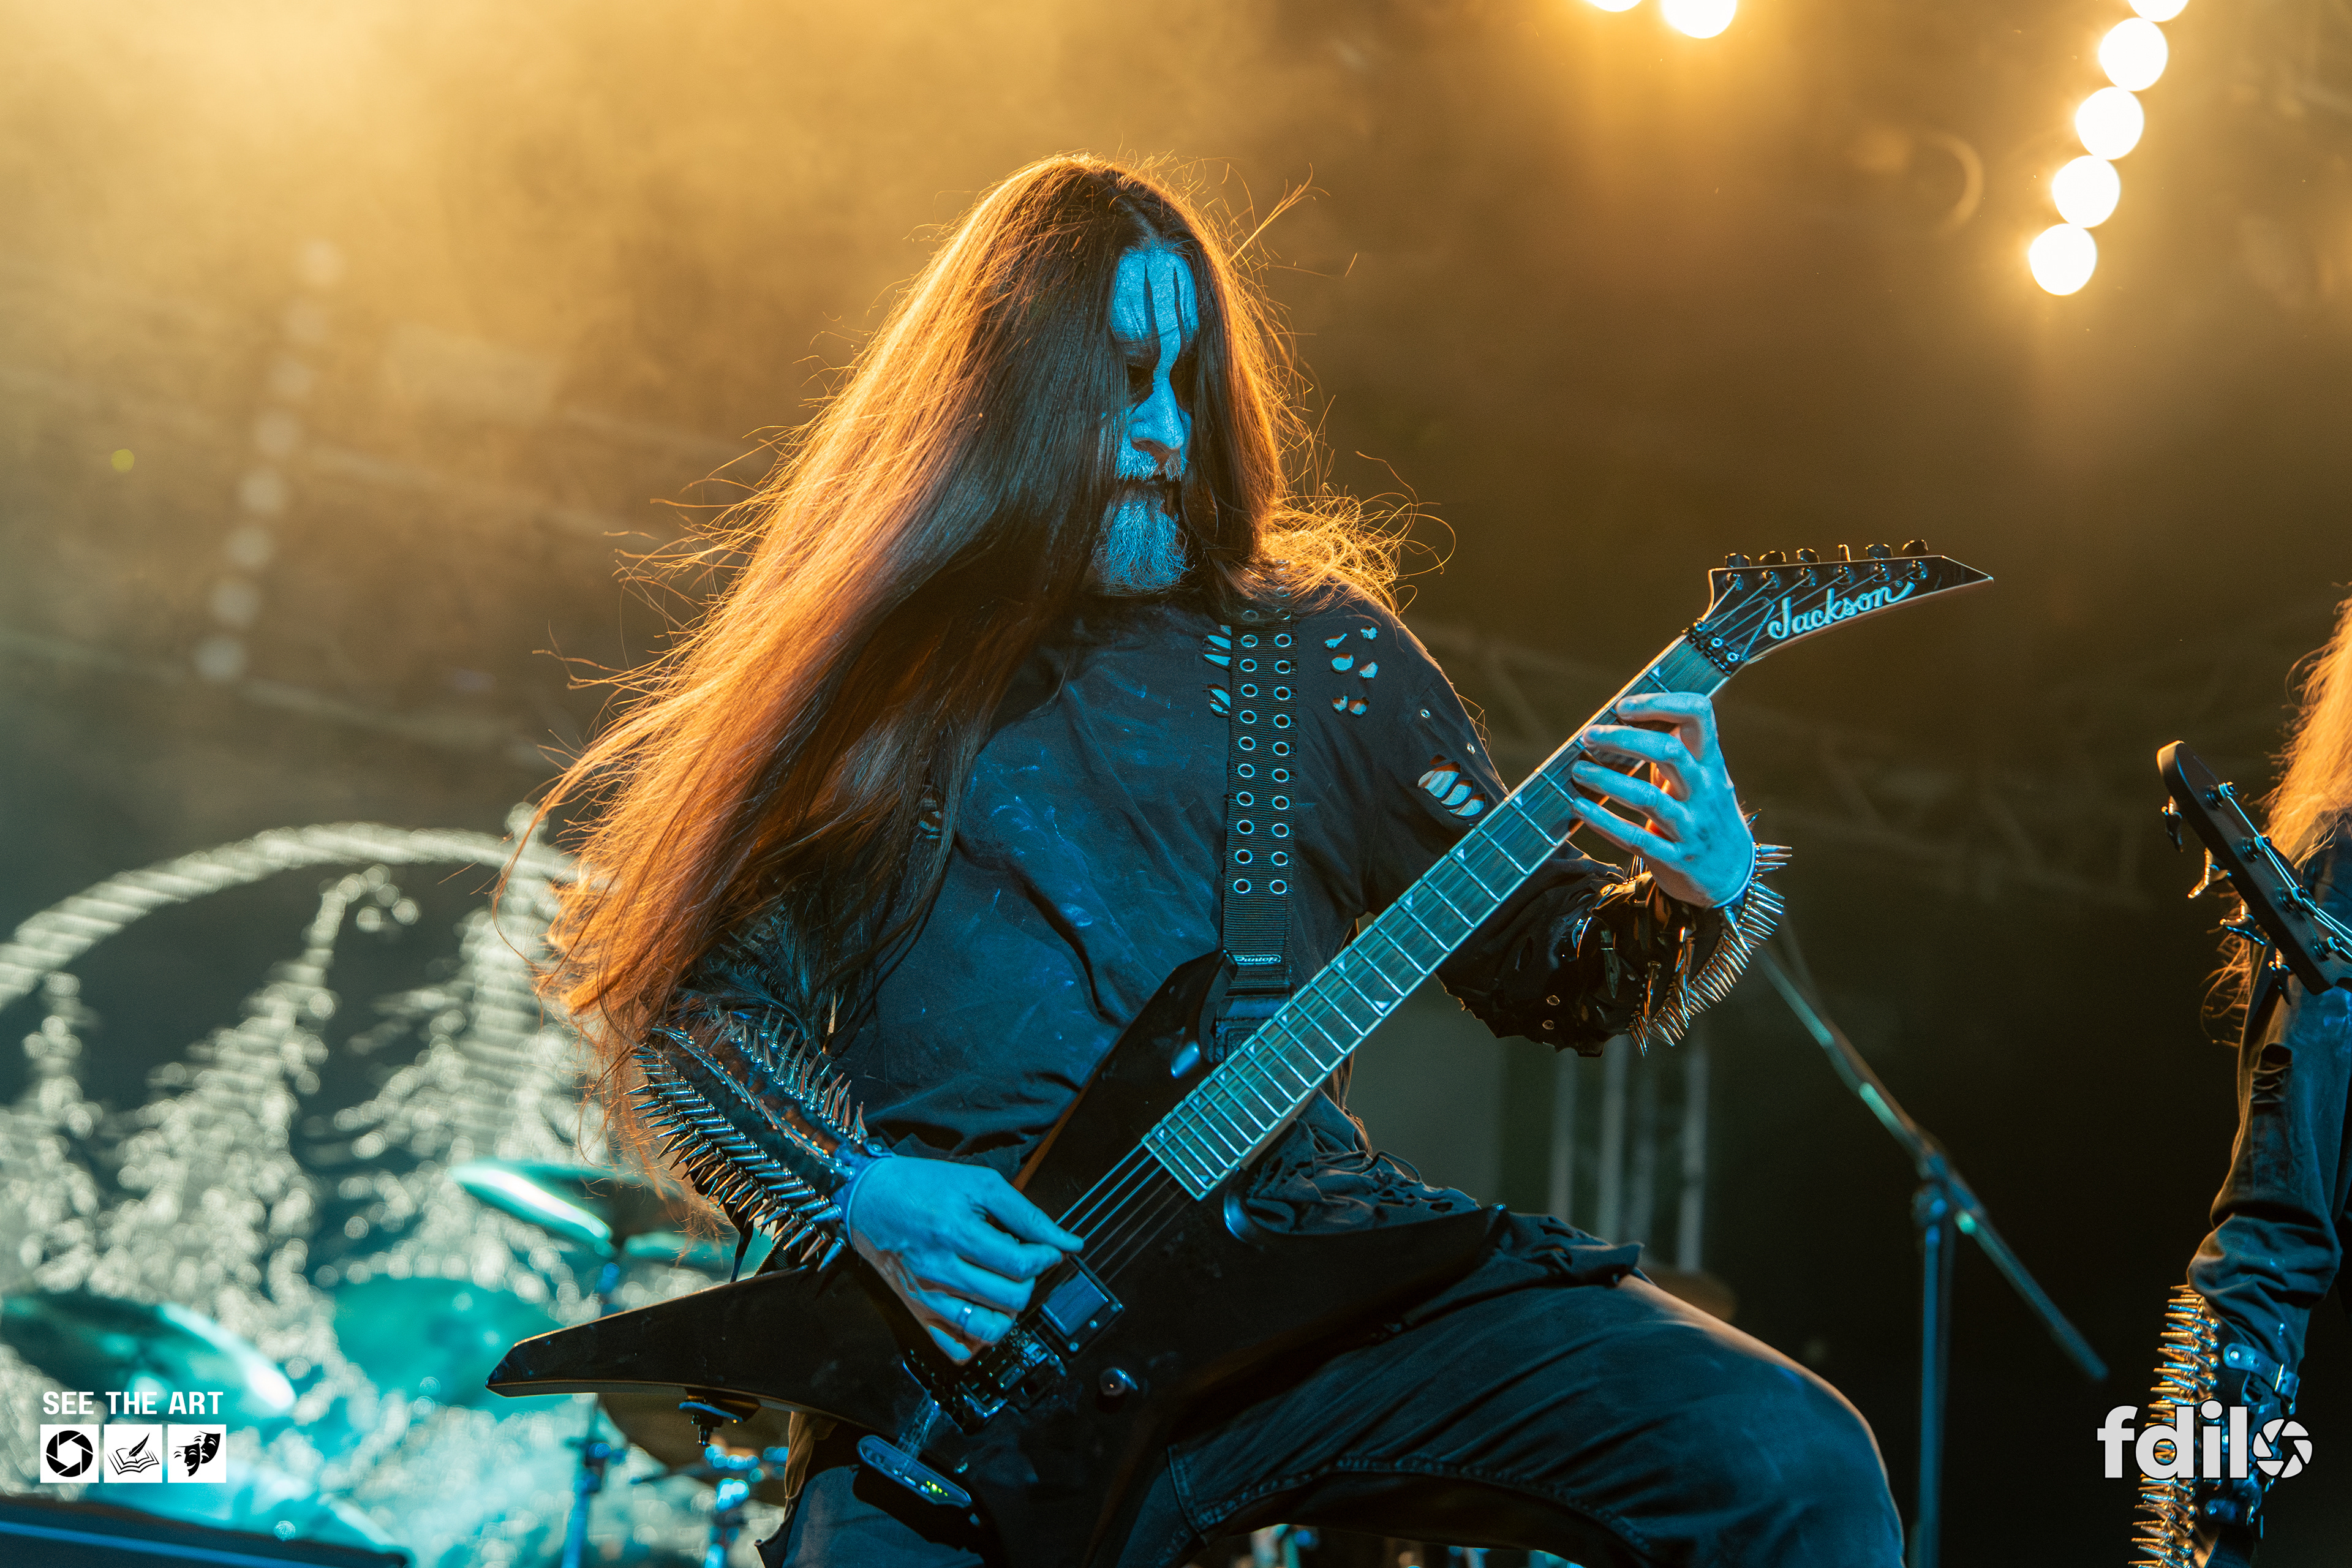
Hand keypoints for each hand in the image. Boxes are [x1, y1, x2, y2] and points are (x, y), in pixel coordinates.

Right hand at [847, 1156, 1081, 1362]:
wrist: (869, 1199)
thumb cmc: (925, 1186)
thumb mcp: (980, 1184)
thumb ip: (1027, 1214)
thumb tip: (1069, 1242)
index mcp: (957, 1232)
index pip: (1020, 1263)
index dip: (1046, 1257)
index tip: (1047, 1248)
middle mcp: (941, 1269)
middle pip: (1010, 1298)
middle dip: (1030, 1282)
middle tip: (1023, 1264)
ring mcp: (928, 1297)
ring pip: (988, 1329)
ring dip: (1009, 1312)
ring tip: (1004, 1288)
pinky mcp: (918, 1312)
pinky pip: (956, 1348)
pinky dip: (978, 1339)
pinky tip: (983, 1312)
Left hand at [1566, 692, 1754, 908]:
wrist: (1734, 876)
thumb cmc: (1707, 817)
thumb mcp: (1703, 781)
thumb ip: (1675, 755)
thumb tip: (1627, 722)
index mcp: (1712, 765)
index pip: (1699, 716)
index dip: (1661, 704)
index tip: (1624, 706)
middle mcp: (1706, 791)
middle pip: (1668, 752)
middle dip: (1623, 740)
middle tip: (1589, 736)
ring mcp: (1692, 827)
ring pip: (1648, 798)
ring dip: (1607, 781)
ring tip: (1578, 770)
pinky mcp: (1675, 858)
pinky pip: (1635, 839)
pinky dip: (1604, 822)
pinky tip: (1581, 808)